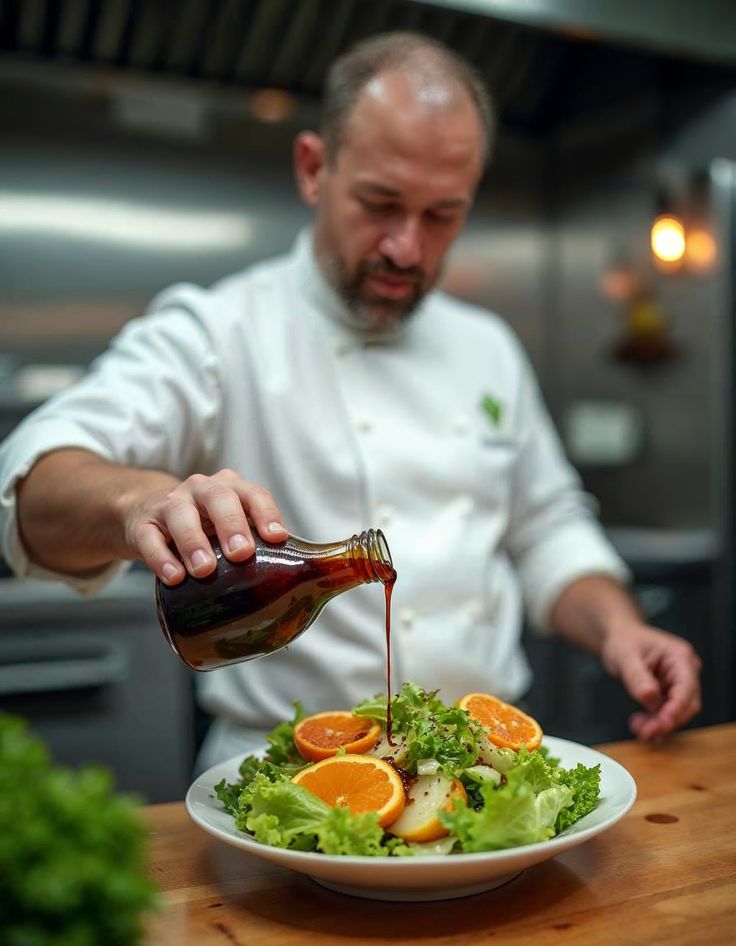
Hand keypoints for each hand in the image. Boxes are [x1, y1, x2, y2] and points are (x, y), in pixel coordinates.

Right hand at [118, 468, 287, 584]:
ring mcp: (170, 504)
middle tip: (241, 553)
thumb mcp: (228, 528)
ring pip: (181, 515)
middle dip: (232, 525)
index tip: (277, 538)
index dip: (266, 514)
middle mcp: (201, 489)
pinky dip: (161, 559)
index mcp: (230, 489)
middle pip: (219, 498)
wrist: (147, 515)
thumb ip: (255, 544)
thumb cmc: (202, 526)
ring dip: (194, 543)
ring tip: (204, 570)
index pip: (253, 494)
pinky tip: (174, 578)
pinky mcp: (143, 525)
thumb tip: (290, 577)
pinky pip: (150, 539)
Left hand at [600, 622, 701, 740]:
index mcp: (680, 656)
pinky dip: (655, 721)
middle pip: (686, 704)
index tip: (662, 723)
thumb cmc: (624, 641)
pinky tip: (640, 723)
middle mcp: (685, 670)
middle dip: (667, 721)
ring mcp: (679, 683)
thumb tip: (650, 697)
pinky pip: (667, 712)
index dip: (676, 708)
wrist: (619, 639)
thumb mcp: (625, 656)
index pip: (686, 687)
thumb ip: (637, 676)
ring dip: (659, 724)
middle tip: (645, 732)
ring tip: (638, 727)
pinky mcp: (670, 693)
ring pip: (678, 712)